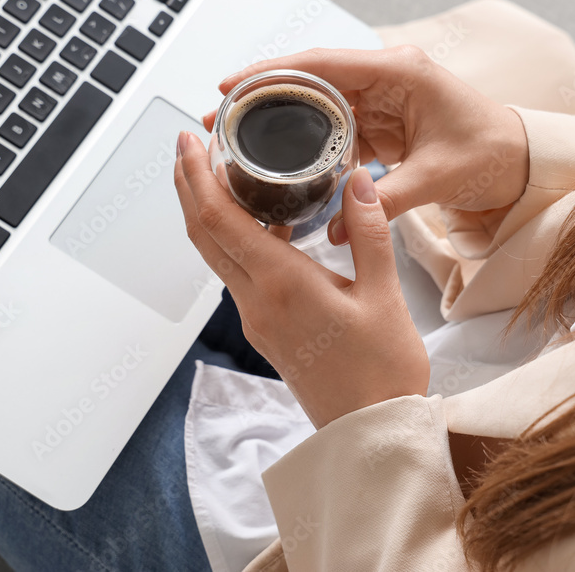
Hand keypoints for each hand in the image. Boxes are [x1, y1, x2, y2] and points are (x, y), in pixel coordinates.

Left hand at [174, 131, 428, 428]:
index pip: (219, 220)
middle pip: (204, 234)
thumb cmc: (382, 369)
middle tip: (190, 145)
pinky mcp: (266, 330)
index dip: (197, 176)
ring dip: (210, 213)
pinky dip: (237, 241)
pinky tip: (264, 224)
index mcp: (282, 284)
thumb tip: (358, 180)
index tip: (189, 141)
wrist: (370, 431)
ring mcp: (257, 318)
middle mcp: (257, 301)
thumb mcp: (385, 294)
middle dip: (190, 186)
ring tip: (222, 175)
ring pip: (217, 256)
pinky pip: (238, 275)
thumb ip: (368, 231)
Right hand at [203, 46, 529, 244]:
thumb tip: (337, 228)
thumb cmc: (493, 154)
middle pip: (309, 79)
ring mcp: (382, 98)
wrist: (520, 163)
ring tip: (240, 139)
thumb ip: (386, 201)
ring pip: (317, 102)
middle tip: (220, 117)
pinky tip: (283, 158)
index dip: (271, 73)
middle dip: (263, 97)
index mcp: (400, 72)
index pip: (322, 64)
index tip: (230, 84)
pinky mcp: (381, 120)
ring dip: (281, 120)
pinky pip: (335, 125)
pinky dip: (308, 141)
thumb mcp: (438, 177)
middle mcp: (386, 77)